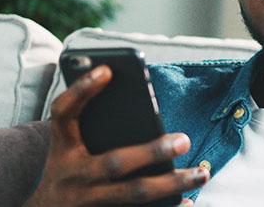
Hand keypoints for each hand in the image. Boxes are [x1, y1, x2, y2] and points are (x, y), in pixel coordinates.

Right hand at [24, 65, 207, 206]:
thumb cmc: (67, 169)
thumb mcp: (67, 146)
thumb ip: (92, 122)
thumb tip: (140, 101)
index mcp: (62, 147)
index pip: (64, 113)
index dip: (82, 90)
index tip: (108, 69)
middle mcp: (73, 173)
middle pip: (114, 162)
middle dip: (152, 151)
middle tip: (185, 140)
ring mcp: (88, 200)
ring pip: (134, 192)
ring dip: (171, 183)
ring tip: (201, 174)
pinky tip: (189, 201)